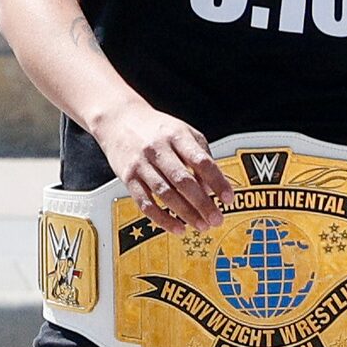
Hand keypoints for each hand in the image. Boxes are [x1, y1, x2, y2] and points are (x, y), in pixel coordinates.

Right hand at [90, 102, 230, 233]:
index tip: (228, 198)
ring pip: (166, 194)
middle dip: (202, 203)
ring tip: (201, 225)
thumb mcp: (183, 132)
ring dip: (185, 213)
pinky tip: (176, 227)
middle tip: (216, 219)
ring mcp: (141, 164)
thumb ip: (200, 155)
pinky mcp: (128, 178)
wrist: (118, 120)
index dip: (217, 181)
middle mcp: (158, 149)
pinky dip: (162, 218)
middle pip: (183, 180)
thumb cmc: (155, 128)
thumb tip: (211, 188)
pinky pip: (145, 202)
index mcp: (177, 136)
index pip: (201, 161)